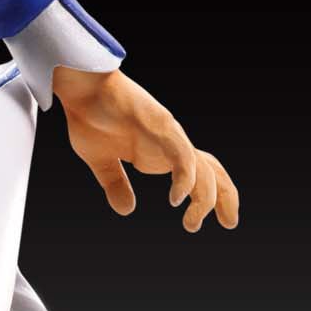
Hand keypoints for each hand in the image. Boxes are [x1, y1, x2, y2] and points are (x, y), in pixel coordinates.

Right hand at [51, 67, 238, 231]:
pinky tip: (176, 200)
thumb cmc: (90, 115)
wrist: (81, 87)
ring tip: (190, 223)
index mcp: (161, 152)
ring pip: (201, 168)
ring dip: (203, 198)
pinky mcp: (161, 127)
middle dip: (225, 198)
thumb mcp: (100, 160)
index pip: (199, 175)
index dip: (209, 198)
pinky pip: (181, 156)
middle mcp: (172, 144)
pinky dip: (183, 179)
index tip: (209, 222)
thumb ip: (115, 184)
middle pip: (212, 171)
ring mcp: (169, 135)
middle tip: (229, 224)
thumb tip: (126, 210)